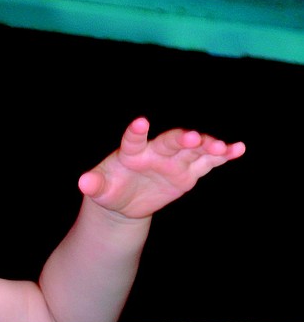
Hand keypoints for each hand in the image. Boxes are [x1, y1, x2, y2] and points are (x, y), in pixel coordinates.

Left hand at [78, 117, 245, 219]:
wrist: (126, 200)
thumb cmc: (110, 189)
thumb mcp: (100, 190)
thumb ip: (94, 184)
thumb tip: (83, 182)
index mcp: (132, 152)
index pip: (133, 139)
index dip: (136, 131)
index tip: (141, 121)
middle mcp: (156, 151)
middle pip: (171, 141)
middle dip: (183, 139)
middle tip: (193, 137)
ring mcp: (175, 160)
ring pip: (194, 149)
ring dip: (208, 146)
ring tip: (223, 147)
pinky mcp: (189, 171)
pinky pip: (208, 162)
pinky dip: (223, 155)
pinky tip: (239, 149)